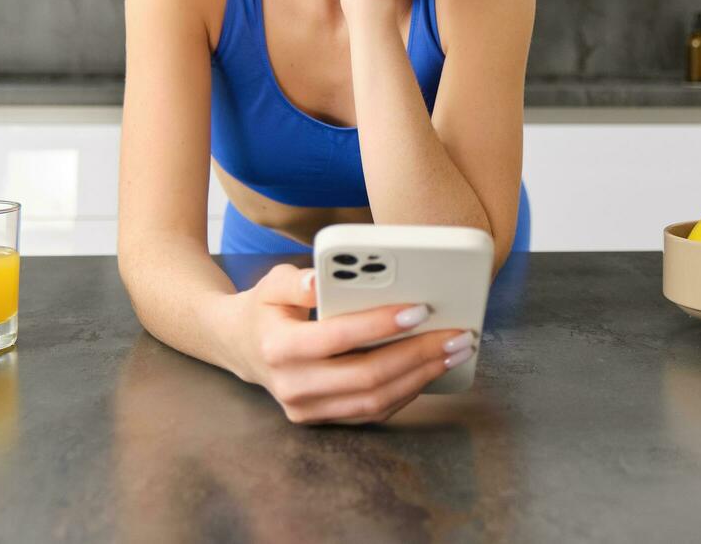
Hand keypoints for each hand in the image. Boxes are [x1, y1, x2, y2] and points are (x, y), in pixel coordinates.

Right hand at [229, 264, 473, 424]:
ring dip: (422, 377)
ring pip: (375, 401)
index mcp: (279, 347)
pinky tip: (431, 368)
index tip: (420, 309)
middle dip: (418, 355)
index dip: (381, 325)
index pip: (338, 337)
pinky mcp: (323, 420)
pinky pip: (372, 412)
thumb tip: (319, 280)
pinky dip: (407, 391)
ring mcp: (307, 410)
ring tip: (454, 351)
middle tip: (456, 334)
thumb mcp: (272, 283)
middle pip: (366, 376)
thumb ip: (296, 281)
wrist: (243, 348)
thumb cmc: (266, 308)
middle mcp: (292, 386)